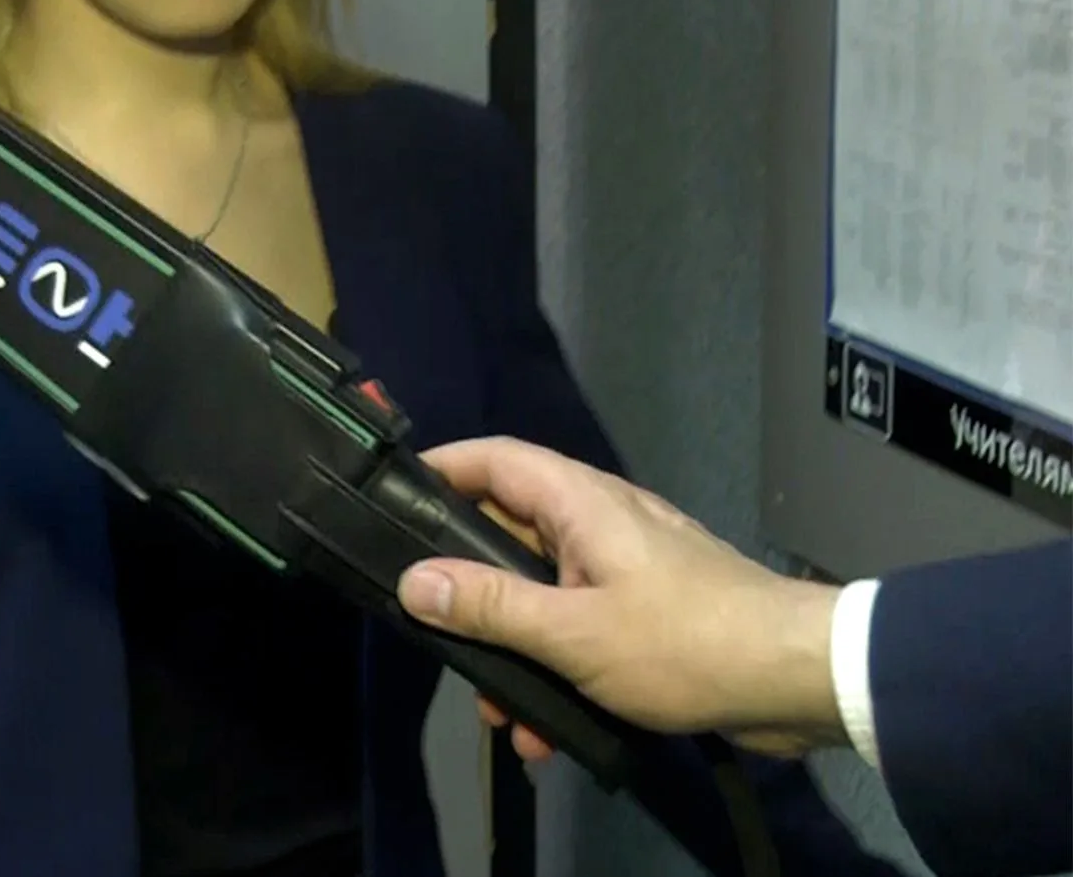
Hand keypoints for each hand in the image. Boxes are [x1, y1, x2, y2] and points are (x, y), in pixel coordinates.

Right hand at [398, 437, 846, 759]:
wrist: (798, 680)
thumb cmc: (683, 641)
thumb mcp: (572, 632)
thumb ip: (489, 607)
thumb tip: (412, 581)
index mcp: (581, 504)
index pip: (495, 460)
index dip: (442, 468)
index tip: (392, 500)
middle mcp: (600, 523)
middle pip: (509, 535)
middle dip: (471, 595)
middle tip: (438, 639)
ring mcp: (625, 567)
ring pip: (543, 595)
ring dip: (516, 650)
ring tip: (503, 714)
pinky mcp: (647, 611)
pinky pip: (580, 628)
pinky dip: (557, 668)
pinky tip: (549, 729)